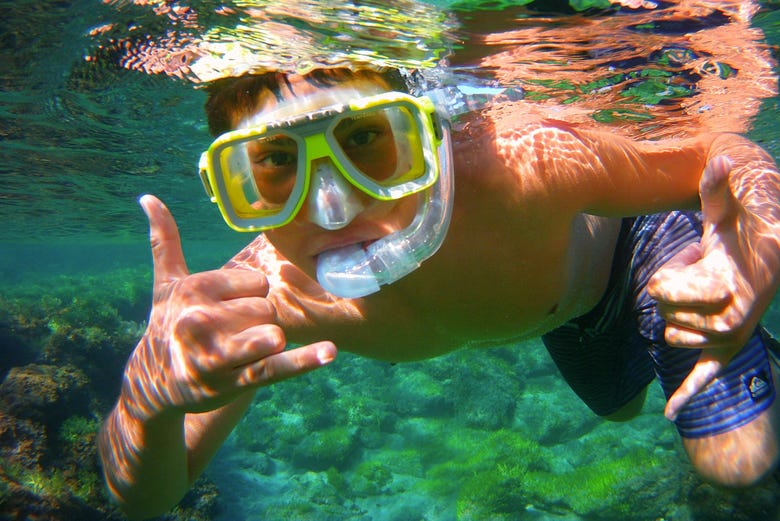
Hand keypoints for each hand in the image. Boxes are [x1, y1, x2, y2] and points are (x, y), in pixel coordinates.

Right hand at [121, 195, 335, 418]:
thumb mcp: (165, 284)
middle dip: (259, 322)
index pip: (258, 283)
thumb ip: (165, 240)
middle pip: (268, 310)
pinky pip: (277, 367)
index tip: (229, 307)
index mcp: (196, 288)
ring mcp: (219, 353)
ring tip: (245, 351)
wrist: (156, 383)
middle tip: (233, 333)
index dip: (251, 297)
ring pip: (274, 334)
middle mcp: (203, 319)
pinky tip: (328, 352)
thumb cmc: (167, 324)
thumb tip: (148, 197)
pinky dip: (305, 360)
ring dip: (269, 344)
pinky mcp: (234, 381)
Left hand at [647, 156, 777, 420]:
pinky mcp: (726, 351)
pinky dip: (689, 393)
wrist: (763, 247)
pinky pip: (707, 377)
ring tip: (687, 298)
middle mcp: (742, 312)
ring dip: (674, 324)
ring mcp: (736, 335)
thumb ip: (720, 187)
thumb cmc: (741, 224)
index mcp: (741, 279)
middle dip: (670, 302)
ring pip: (681, 341)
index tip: (667, 271)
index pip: (692, 296)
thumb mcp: (728, 204)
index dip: (672, 285)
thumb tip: (721, 158)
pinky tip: (669, 412)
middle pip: (680, 322)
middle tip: (674, 278)